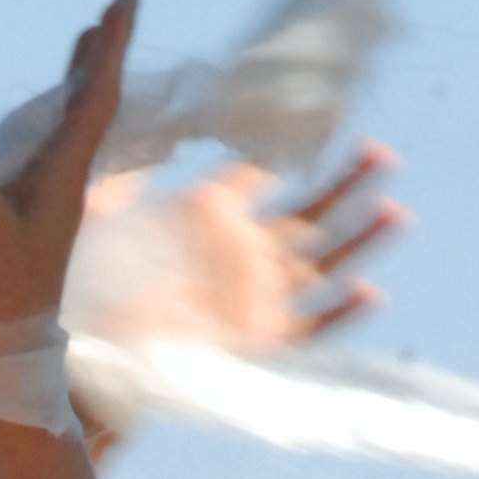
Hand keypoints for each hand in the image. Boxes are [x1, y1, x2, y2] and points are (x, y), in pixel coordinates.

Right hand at [0, 0, 139, 347]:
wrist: (2, 359)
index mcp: (63, 175)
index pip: (94, 99)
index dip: (109, 49)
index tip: (126, 3)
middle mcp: (62, 182)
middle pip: (90, 107)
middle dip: (100, 58)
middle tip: (114, 13)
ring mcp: (45, 201)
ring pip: (71, 129)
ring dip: (78, 86)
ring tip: (85, 48)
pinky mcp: (27, 218)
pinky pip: (47, 153)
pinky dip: (51, 122)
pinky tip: (40, 123)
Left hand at [82, 141, 403, 355]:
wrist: (83, 356)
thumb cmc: (87, 288)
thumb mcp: (102, 214)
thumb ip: (127, 173)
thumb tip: (143, 129)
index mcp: (208, 219)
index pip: (260, 174)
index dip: (287, 150)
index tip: (319, 122)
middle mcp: (239, 257)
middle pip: (310, 216)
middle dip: (348, 185)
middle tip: (380, 154)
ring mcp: (252, 299)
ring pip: (322, 266)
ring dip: (360, 238)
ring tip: (395, 208)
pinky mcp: (254, 342)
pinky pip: (309, 332)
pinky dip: (340, 316)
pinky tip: (371, 293)